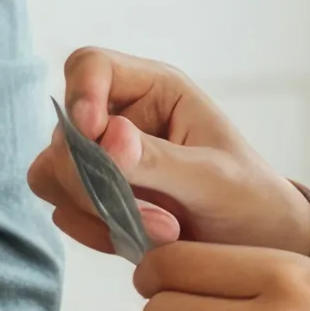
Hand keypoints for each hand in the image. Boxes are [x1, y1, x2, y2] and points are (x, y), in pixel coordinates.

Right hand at [25, 47, 309, 257]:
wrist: (257, 244)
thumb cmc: (248, 196)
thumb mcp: (214, 179)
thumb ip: (160, 160)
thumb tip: (106, 136)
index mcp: (154, 89)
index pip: (90, 66)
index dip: (81, 95)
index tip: (94, 136)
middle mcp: (119, 117)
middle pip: (63, 129)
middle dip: (95, 178)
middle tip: (155, 218)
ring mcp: (101, 158)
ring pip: (53, 172)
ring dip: (93, 209)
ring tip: (157, 233)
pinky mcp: (93, 197)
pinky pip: (64, 209)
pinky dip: (93, 230)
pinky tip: (137, 243)